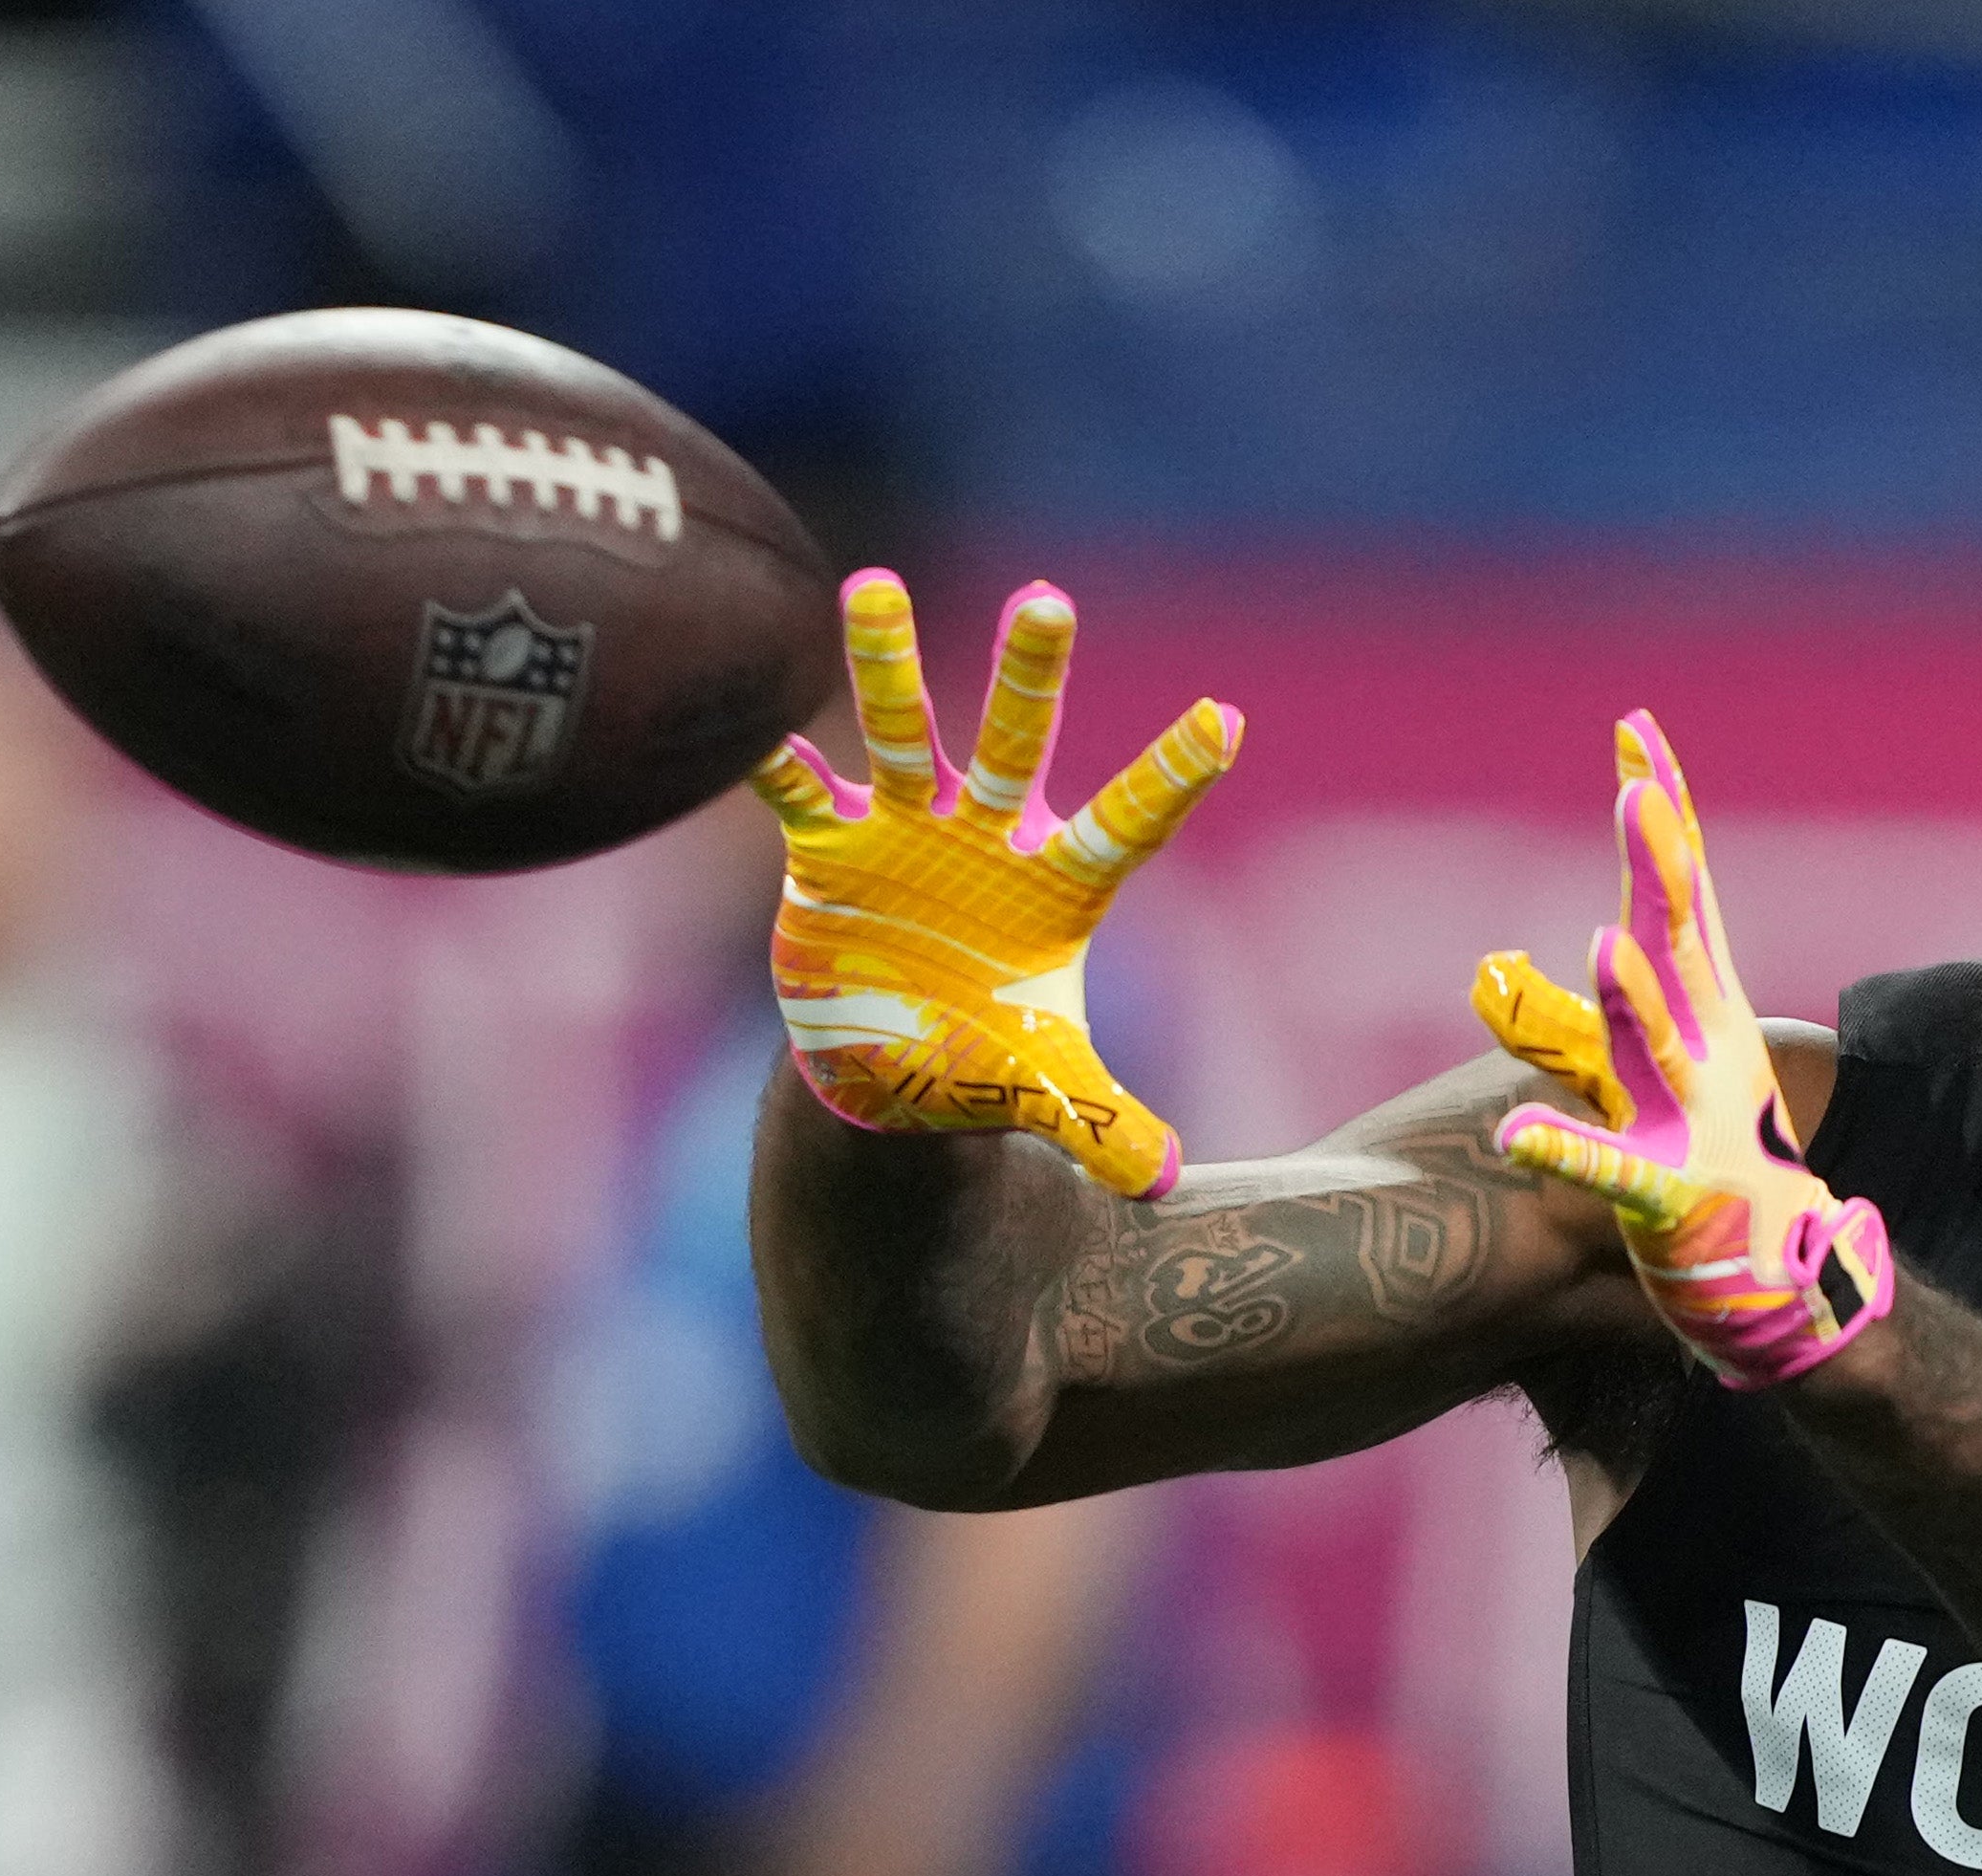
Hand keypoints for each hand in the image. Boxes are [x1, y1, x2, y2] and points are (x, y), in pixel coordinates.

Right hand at [755, 570, 1237, 1201]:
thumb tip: (1166, 1184)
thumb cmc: (982, 1062)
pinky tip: (754, 722)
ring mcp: (903, 836)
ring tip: (872, 586)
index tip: (1227, 721)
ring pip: (900, 734)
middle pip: (1012, 744)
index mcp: (1054, 889)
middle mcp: (982, 841)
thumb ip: (1100, 1125)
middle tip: (1048, 599)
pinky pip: (799, 796)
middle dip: (1029, 675)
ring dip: (884, 666)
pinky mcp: (828, 854)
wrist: (887, 1070)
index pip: (1124, 825)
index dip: (1170, 777)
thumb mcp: (1044, 1095)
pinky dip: (775, 765)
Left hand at [1482, 713, 1893, 1387]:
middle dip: (1662, 870)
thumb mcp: (1673, 1069)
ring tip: (1599, 947)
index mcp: (1707, 1012)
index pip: (1684, 893)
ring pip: (1653, 1052)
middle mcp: (1706, 1053)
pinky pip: (1611, 1175)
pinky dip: (1566, 1154)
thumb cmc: (1720, 1165)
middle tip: (1639, 797)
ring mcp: (1692, 1124)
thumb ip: (1612, 1005)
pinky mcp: (1670, 1201)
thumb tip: (1562, 941)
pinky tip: (1515, 1138)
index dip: (1665, 810)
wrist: (1791, 1283)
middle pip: (1680, 947)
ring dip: (1630, 1002)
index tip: (1635, 729)